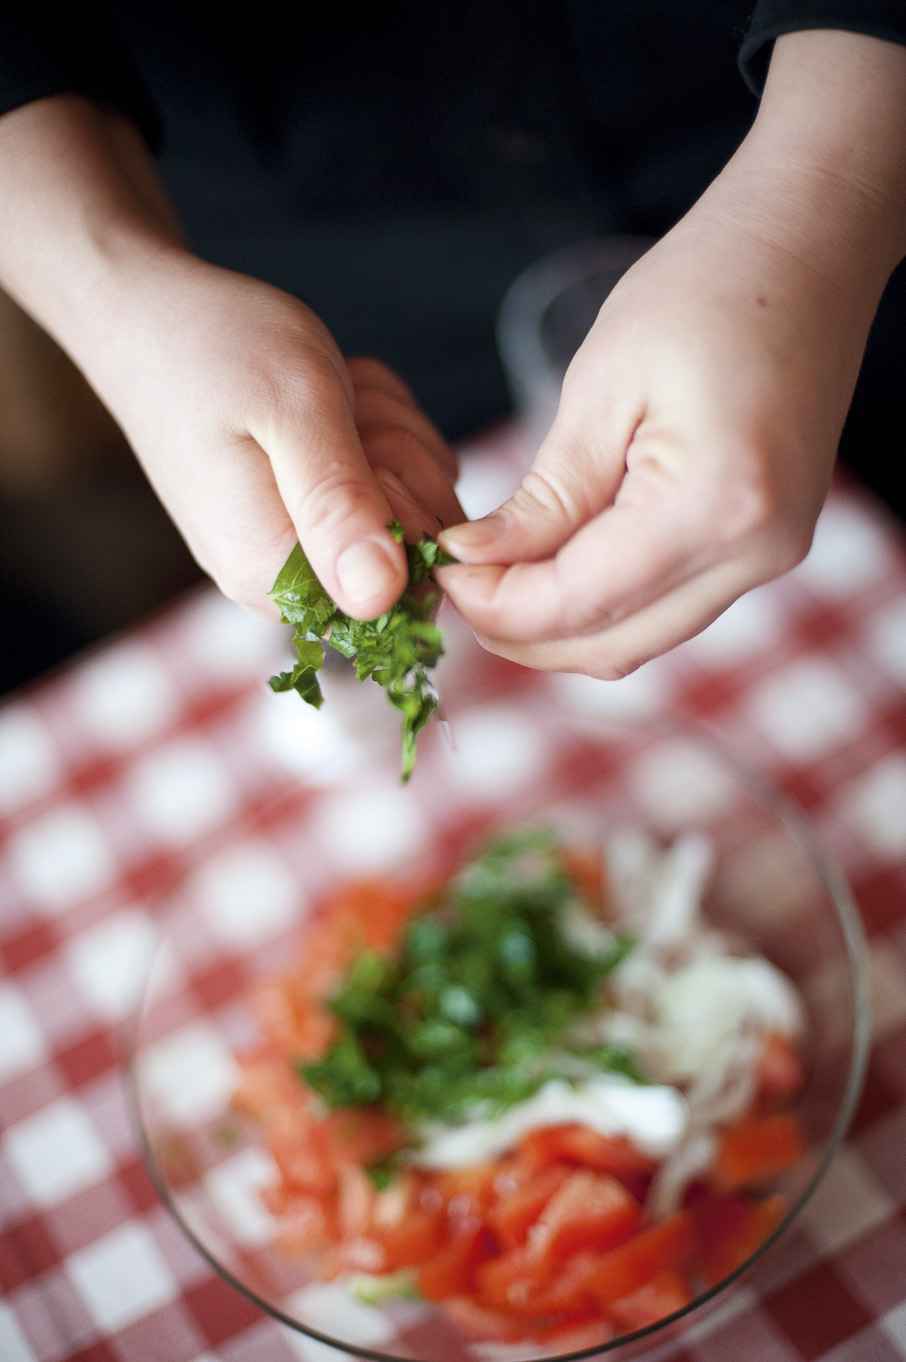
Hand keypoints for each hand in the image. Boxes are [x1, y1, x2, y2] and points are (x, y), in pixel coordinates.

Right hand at [0, 99, 459, 619]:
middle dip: (399, 457)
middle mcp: (287, 583)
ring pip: (417, 504)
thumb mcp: (296, 411)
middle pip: (420, 543)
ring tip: (324, 396)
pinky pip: (394, 481)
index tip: (358, 440)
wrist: (150, 317)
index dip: (408, 501)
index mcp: (277, 574)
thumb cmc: (217, 351)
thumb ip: (339, 506)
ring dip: (388, 434)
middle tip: (338, 405)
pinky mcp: (309, 522)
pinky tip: (327, 401)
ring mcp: (300, 552)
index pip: (410, 584)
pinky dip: (376, 428)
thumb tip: (380, 599)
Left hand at [438, 31, 905, 677]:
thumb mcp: (603, 385)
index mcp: (715, 506)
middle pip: (609, 647)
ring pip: (637, 642)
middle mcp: (754, 554)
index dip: (496, 604)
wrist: (808, 250)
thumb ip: (545, 496)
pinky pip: (665, 610)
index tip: (438, 569)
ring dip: (556, 628)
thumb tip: (474, 564)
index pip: (578, 603)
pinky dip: (600, 606)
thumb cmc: (706, 289)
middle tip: (457, 582)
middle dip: (518, 631)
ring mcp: (767, 559)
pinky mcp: (761, 550)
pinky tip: (551, 567)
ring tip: (494, 576)